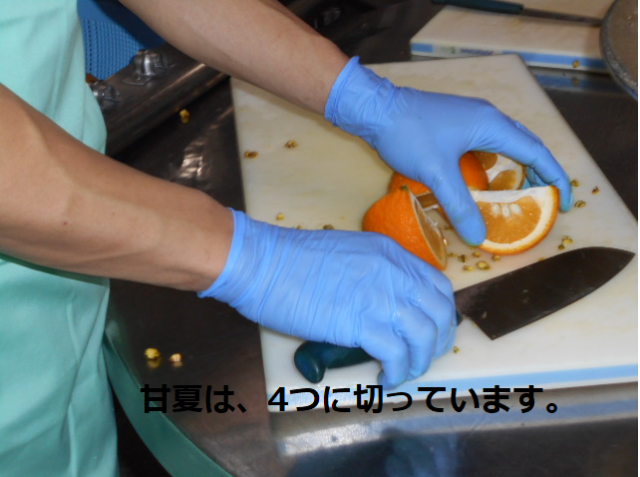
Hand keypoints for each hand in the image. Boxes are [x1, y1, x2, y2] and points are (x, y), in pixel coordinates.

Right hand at [199, 210, 456, 387]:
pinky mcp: (360, 323)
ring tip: (403, 372)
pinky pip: (396, 355)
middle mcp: (392, 272)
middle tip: (423, 357)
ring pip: (424, 336)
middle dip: (439, 341)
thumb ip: (372, 273)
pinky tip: (384, 378)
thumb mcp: (346, 254)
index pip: (437, 285)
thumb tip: (382, 302)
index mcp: (389, 253)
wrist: (262, 263)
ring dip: (419, 361)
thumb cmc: (292, 260)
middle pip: (439, 312)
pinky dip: (396, 372)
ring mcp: (379, 297)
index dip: (441, 313)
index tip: (432, 330)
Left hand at [325, 57, 571, 244]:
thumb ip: (460, 205)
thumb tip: (479, 237)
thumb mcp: (437, 173)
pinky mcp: (457, 124)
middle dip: (539, 175)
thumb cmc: (408, 135)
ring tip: (518, 195)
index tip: (563, 203)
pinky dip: (495, 164)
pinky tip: (486, 182)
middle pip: (526, 146)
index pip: (536, 153)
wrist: (376, 109)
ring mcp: (472, 119)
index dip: (554, 178)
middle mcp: (488, 118)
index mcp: (491, 125)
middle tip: (543, 203)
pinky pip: (487, 145)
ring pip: (506, 145)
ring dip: (517, 168)